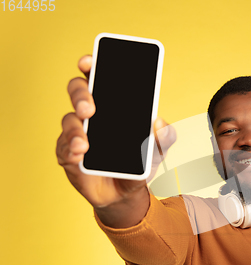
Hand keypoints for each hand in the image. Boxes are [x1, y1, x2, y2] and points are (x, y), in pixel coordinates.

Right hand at [56, 56, 175, 225]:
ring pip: (68, 120)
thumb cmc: (140, 163)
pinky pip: (63, 148)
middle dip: (80, 94)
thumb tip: (159, 122)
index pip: (100, 76)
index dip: (92, 65)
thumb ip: (165, 136)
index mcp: (114, 105)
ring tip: (85, 144)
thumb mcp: (159, 150)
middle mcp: (92, 114)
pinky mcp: (68, 153)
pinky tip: (79, 154)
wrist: (127, 194)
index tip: (89, 62)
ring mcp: (78, 132)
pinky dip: (70, 150)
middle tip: (90, 108)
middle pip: (78, 91)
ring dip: (74, 129)